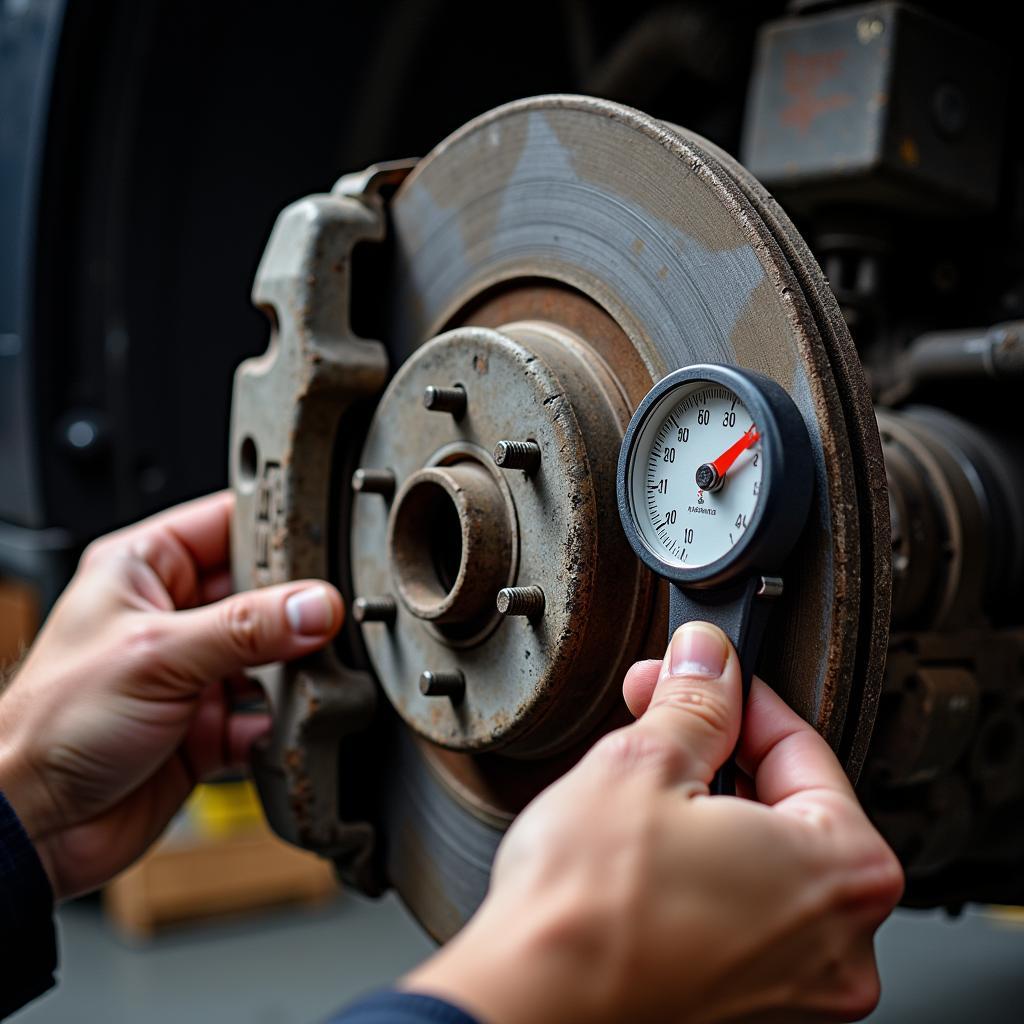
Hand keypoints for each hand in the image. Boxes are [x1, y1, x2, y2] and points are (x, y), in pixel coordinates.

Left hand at [0, 492, 342, 899]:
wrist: (36, 826)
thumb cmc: (50, 726)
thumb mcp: (157, 655)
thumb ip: (246, 628)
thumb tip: (316, 606)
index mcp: (143, 570)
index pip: (225, 522)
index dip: (274, 525)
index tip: (326, 538)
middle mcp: (172, 615)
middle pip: (260, 590)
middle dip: (297, 604)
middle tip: (332, 611)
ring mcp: (193, 671)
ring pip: (271, 653)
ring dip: (297, 665)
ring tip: (319, 666)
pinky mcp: (209, 725)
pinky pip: (268, 713)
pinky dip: (286, 720)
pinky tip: (294, 720)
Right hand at [405, 622, 902, 1023]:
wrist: (531, 1008)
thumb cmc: (590, 913)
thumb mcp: (645, 764)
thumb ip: (695, 700)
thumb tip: (709, 660)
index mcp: (842, 871)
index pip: (801, 746)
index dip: (736, 699)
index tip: (700, 676)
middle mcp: (839, 943)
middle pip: (783, 805)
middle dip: (714, 750)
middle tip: (656, 718)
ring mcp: (794, 989)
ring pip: (757, 860)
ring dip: (704, 809)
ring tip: (638, 789)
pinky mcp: (745, 1011)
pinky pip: (737, 914)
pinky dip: (700, 872)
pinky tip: (643, 855)